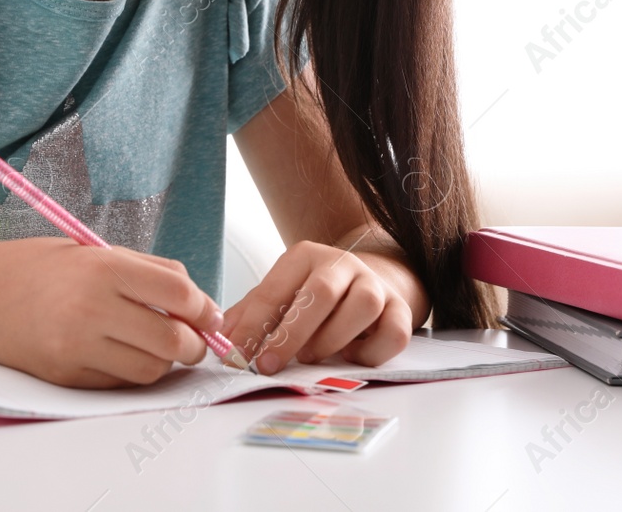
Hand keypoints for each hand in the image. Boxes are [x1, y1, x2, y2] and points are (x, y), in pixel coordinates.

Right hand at [0, 238, 225, 388]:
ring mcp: (77, 346)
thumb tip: (199, 301)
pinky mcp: (66, 375)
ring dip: (164, 362)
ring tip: (154, 345)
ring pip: (150, 369)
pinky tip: (121, 353)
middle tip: (193, 339)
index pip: (179, 293)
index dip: (204, 308)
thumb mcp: (95, 252)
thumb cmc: (40, 269)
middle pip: (172, 339)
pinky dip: (131, 372)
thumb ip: (149, 272)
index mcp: (104, 268)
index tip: (209, 315)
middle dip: (194, 344)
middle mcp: (92, 307)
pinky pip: (120, 383)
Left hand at [217, 239, 415, 374]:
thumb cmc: (314, 294)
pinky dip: (371, 353)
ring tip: (311, 356)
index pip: (274, 290)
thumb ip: (250, 314)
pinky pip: (393, 333)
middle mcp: (343, 264)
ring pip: (362, 307)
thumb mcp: (280, 294)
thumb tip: (220, 340)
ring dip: (332, 339)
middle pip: (321, 293)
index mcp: (305, 256)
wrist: (372, 278)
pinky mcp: (401, 309)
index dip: (252, 325)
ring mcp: (375, 285)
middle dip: (291, 334)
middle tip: (269, 364)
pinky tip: (350, 357)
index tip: (236, 355)